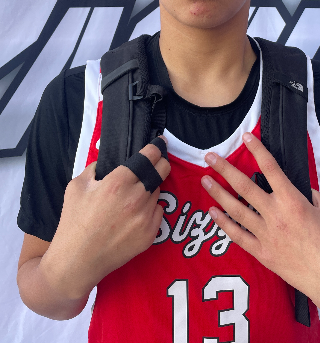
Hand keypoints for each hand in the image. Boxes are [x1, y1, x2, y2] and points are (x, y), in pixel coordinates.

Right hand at [40, 139, 169, 300]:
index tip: (160, 143)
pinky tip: (135, 215)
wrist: (77, 262)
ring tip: (134, 197)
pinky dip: (150, 209)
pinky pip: (157, 212)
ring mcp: (146, 217)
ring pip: (158, 192)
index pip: (148, 156)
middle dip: (161, 162)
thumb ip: (94, 168)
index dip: (156, 147)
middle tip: (157, 162)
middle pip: (161, 170)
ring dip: (150, 189)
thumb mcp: (76, 186)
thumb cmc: (73, 222)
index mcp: (118, 182)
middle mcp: (136, 197)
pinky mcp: (151, 234)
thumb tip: (107, 161)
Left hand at [201, 132, 319, 316]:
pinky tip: (212, 212)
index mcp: (293, 201)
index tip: (246, 137)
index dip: (257, 150)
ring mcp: (266, 235)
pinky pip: (238, 236)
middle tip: (209, 157)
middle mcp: (275, 215)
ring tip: (204, 180)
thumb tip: (299, 189)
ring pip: (236, 210)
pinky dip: (223, 224)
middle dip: (225, 169)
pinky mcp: (263, 253)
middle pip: (245, 187)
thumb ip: (312, 195)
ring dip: (218, 193)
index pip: (271, 169)